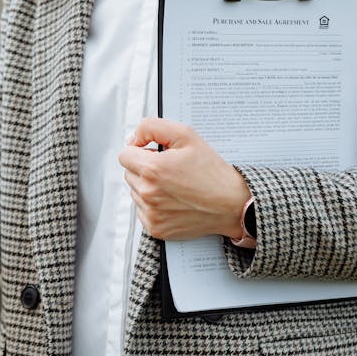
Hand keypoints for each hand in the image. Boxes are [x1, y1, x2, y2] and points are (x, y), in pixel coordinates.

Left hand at [118, 118, 251, 240]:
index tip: (154, 153)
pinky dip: (153, 204)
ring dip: (148, 186)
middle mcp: (148, 193)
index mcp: (152, 169)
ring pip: (135, 192)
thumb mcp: (186, 135)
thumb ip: (153, 127)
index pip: (124, 154)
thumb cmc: (212, 171)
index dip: (140, 150)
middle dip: (144, 168)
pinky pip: (142, 210)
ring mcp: (151, 213)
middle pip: (128, 173)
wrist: (232, 204)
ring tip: (174, 185)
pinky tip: (173, 200)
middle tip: (170, 169)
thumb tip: (134, 137)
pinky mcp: (155, 228)